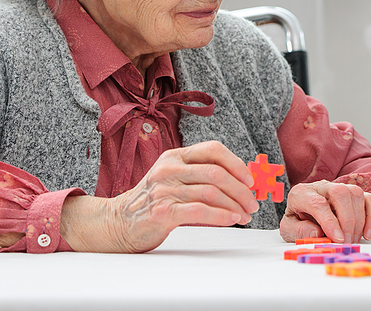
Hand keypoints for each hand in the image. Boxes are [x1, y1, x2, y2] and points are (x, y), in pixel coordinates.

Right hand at [61, 140, 258, 252]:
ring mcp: (164, 189)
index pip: (213, 149)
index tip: (250, 180)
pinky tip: (232, 219)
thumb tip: (240, 183)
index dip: (236, 163)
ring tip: (245, 215)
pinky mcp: (162, 211)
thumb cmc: (152, 202)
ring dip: (235, 205)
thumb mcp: (174, 179)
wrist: (117, 222)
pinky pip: (199, 210)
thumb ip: (200, 176)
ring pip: (211, 192)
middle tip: (253, 203)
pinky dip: (221, 215)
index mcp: (175, 156)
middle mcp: (170, 168)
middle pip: (217, 173)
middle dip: (241, 190)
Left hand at [279, 181, 370, 243]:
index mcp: (301, 193)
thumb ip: (298, 231)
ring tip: (352, 241)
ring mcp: (341, 188)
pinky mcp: (356, 195)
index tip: (337, 239)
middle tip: (346, 242)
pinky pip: (370, 199)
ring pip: (355, 194)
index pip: (318, 203)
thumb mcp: (289, 230)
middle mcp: (322, 186)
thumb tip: (316, 232)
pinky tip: (367, 234)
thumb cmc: (298, 223)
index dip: (329, 221)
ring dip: (358, 221)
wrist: (305, 217)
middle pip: (340, 192)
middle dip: (346, 220)